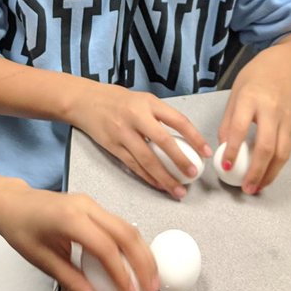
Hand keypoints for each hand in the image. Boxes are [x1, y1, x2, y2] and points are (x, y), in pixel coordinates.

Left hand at [0, 183, 157, 290]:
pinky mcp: (94, 206)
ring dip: (143, 253)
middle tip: (152, 289)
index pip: (105, 247)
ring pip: (127, 226)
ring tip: (151, 279)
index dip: (121, 272)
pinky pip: (120, 224)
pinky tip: (138, 263)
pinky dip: (133, 245)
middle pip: (125, 233)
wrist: (12, 203)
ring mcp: (92, 203)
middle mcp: (86, 206)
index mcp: (69, 219)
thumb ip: (71, 282)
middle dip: (143, 262)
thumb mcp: (42, 260)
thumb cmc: (21, 229)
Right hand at [67, 80, 210, 198]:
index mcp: (148, 103)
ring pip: (147, 159)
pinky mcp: (112, 146)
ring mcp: (122, 133)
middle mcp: (136, 117)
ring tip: (177, 191)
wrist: (83, 101)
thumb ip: (160, 115)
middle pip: (163, 142)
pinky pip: (133, 165)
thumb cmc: (116, 100)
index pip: (177, 121)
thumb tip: (184, 138)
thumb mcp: (142, 99)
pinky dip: (147, 177)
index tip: (206, 152)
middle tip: (193, 175)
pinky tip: (158, 185)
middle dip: (180, 161)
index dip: (195, 138)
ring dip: (164, 178)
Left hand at [216, 48, 290, 193]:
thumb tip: (223, 147)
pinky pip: (287, 150)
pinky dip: (278, 166)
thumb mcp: (235, 94)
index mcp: (251, 99)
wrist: (286, 66)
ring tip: (257, 188)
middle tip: (246, 188)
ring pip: (282, 152)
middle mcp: (271, 110)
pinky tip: (268, 175)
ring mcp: (286, 119)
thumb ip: (229, 121)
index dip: (233, 150)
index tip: (225, 166)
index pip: (241, 128)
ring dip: (270, 174)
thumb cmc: (255, 78)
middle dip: (256, 171)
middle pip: (267, 146)